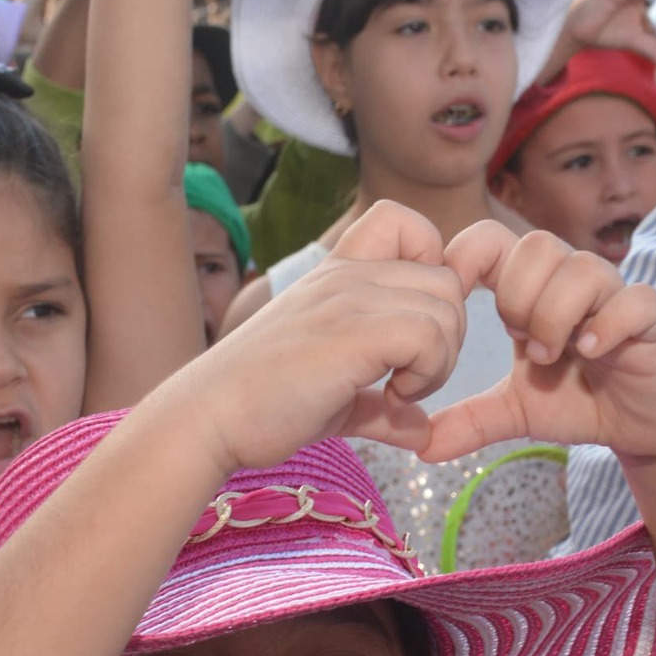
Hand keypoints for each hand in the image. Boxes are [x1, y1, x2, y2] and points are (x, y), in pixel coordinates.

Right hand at [187, 202, 467, 469]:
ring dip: (439, 360)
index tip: (414, 328)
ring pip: (446, 307)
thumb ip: (382, 408)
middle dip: (447, 337)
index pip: (406, 224)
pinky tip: (391, 396)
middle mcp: (347, 276)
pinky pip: (428, 335)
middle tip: (410, 377)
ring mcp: (348, 298)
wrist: (208, 417)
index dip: (433, 266)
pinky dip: (427, 373)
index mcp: (339, 275)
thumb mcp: (336, 400)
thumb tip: (423, 432)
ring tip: (397, 391)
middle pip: (446, 279)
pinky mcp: (351, 332)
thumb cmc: (262, 407)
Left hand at [425, 227, 655, 465]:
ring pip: (581, 268)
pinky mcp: (652, 318)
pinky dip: (607, 325)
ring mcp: (615, 294)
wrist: (643, 426)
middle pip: (536, 245)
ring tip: (554, 356)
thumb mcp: (516, 412)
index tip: (455, 305)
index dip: (467, 259)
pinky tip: (591, 353)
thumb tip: (420, 448)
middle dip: (518, 296)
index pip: (493, 239)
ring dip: (557, 314)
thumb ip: (469, 420)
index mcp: (533, 289)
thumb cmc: (580, 401)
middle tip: (520, 344)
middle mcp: (572, 281)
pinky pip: (633, 299)